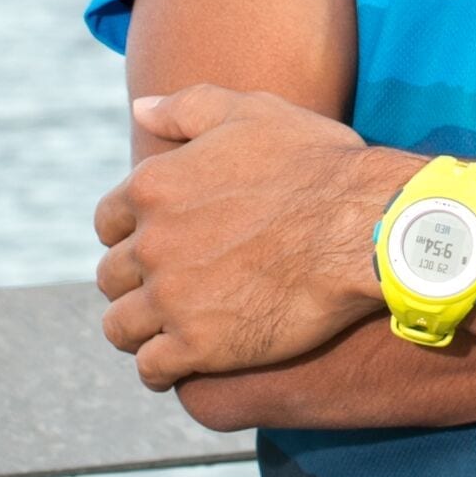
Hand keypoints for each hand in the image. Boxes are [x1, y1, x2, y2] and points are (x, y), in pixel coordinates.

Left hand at [94, 85, 413, 390]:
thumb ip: (188, 107)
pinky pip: (152, 369)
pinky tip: (188, 359)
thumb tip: (141, 109)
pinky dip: (163, 367)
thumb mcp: (252, 113)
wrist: (367, 225)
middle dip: (136, 281)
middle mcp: (152, 243)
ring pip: (121, 327)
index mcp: (155, 186)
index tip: (159, 241)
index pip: (108, 221)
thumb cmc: (316, 163)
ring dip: (141, 327)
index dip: (131, 231)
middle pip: (113, 276)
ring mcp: (172, 298)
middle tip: (172, 285)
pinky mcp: (199, 346)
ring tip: (172, 326)